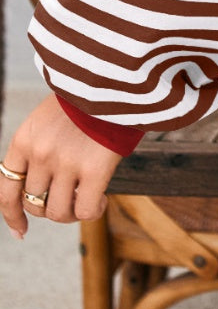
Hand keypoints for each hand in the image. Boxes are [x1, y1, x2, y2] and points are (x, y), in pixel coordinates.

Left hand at [1, 93, 121, 239]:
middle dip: (50, 209)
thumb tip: (41, 188)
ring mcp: (66, 163)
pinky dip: (94, 211)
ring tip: (86, 201)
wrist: (115, 78)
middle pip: (33, 204)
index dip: (12, 215)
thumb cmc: (87, 99)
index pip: (6, 189)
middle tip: (70, 201)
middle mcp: (40, 154)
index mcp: (24, 140)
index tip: (21, 230)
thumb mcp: (49, 119)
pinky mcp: (94, 170)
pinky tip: (102, 199)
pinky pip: (85, 210)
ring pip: (57, 212)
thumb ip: (41, 148)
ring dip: (71, 213)